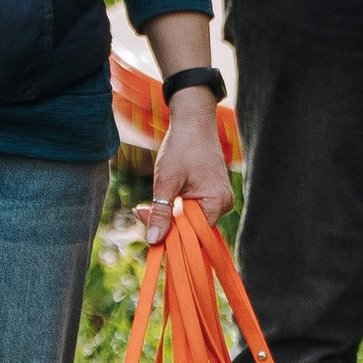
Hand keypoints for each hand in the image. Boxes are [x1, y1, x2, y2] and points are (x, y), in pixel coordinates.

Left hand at [141, 91, 233, 240]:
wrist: (192, 121)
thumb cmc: (182, 147)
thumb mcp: (166, 181)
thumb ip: (161, 213)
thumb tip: (153, 241)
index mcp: (217, 202)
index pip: (193, 235)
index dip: (170, 237)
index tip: (147, 235)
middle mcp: (222, 204)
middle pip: (191, 229)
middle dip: (165, 224)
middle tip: (140, 211)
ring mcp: (217, 200)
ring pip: (188, 220)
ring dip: (167, 216)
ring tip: (146, 206)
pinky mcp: (210, 194)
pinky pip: (191, 211)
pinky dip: (173, 208)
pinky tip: (160, 199)